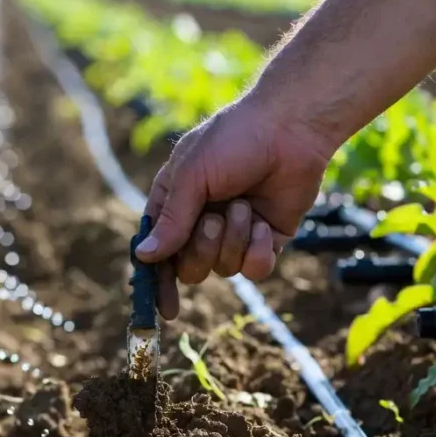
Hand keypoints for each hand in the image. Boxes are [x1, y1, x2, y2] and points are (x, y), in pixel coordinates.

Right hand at [135, 96, 337, 319]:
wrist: (291, 129)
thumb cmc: (233, 142)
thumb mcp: (192, 177)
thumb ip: (171, 221)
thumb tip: (144, 258)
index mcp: (174, 204)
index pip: (157, 252)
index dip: (156, 282)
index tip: (161, 308)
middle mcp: (200, 222)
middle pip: (188, 267)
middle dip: (201, 248)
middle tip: (214, 219)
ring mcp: (234, 233)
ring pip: (222, 268)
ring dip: (234, 239)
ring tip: (246, 206)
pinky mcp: (266, 240)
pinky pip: (255, 269)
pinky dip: (258, 250)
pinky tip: (264, 224)